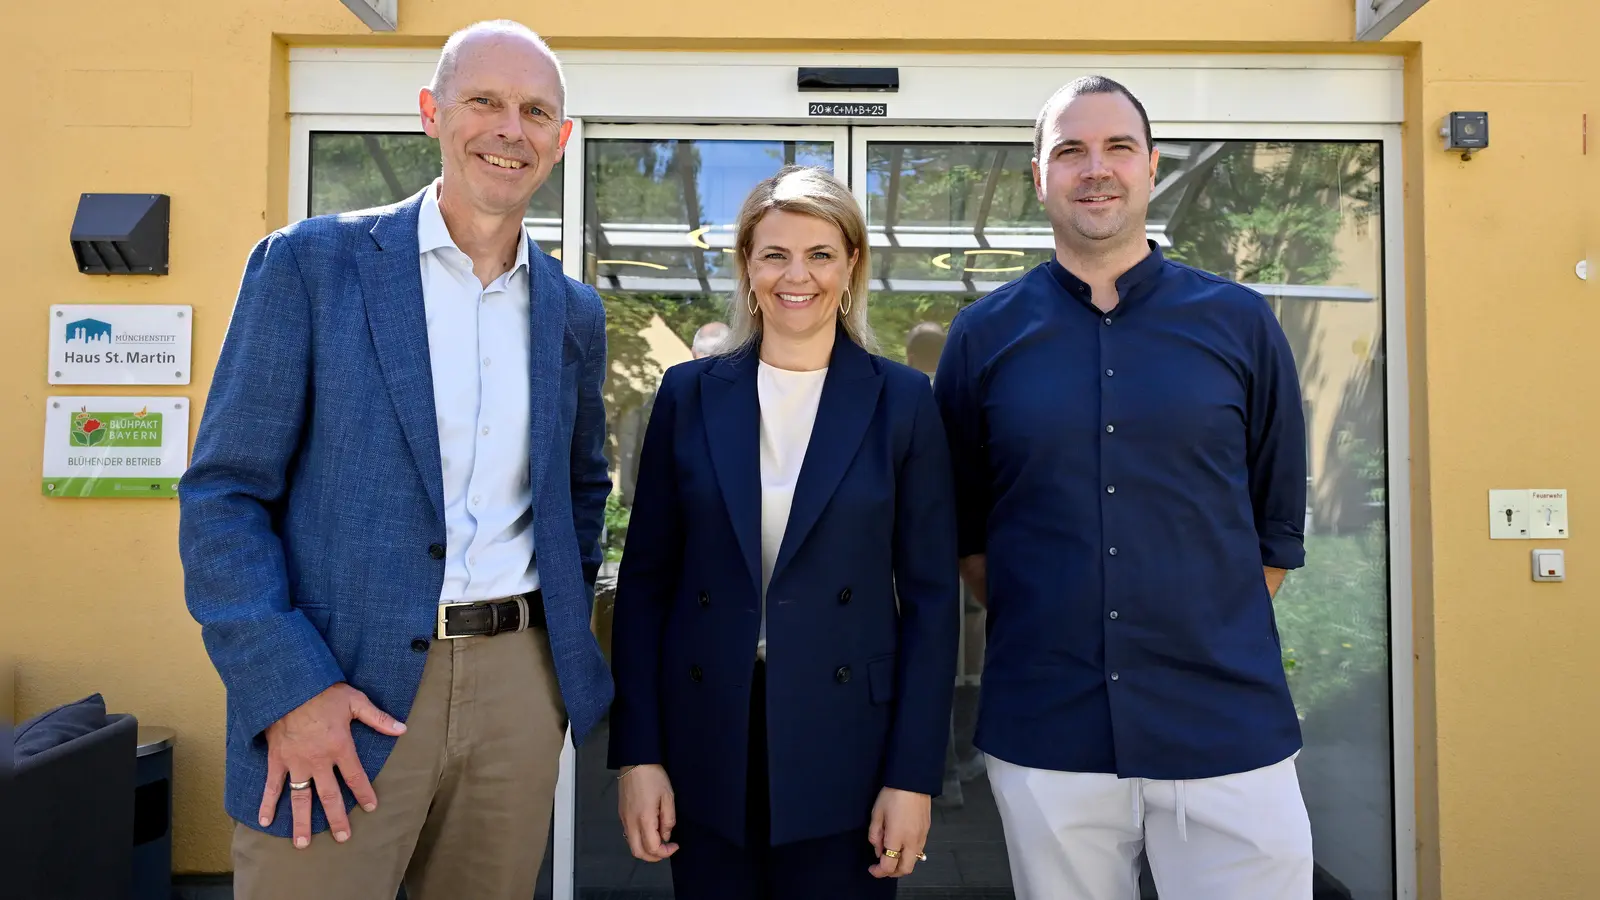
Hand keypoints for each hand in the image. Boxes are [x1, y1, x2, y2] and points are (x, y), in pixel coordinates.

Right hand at [259, 683, 406, 848]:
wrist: (288, 685)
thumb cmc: (323, 692)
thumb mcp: (355, 701)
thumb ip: (378, 718)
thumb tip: (402, 729)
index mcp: (340, 747)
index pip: (355, 777)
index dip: (364, 793)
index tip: (371, 807)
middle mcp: (318, 761)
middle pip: (329, 796)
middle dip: (337, 818)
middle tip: (342, 837)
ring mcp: (295, 763)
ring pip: (300, 798)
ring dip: (302, 822)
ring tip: (303, 844)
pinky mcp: (276, 760)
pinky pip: (272, 786)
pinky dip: (267, 804)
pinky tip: (265, 822)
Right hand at [618, 764, 678, 861]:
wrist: (635, 761)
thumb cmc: (653, 777)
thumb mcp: (668, 797)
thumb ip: (668, 820)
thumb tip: (666, 835)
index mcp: (644, 819)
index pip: (652, 848)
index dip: (665, 852)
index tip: (675, 846)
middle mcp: (630, 822)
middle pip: (638, 852)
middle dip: (654, 857)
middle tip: (667, 850)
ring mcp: (624, 819)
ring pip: (631, 845)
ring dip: (645, 849)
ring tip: (659, 841)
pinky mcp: (621, 814)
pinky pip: (628, 835)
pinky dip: (639, 840)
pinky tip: (649, 832)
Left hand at [868, 787, 930, 877]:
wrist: (913, 780)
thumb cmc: (892, 795)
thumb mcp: (877, 814)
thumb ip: (875, 835)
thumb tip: (878, 850)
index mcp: (897, 838)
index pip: (889, 866)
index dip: (879, 871)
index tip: (872, 868)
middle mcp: (912, 841)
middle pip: (905, 869)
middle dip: (893, 872)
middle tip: (882, 867)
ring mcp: (922, 837)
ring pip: (914, 861)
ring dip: (902, 863)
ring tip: (891, 854)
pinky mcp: (927, 831)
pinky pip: (919, 850)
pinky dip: (909, 854)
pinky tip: (901, 844)